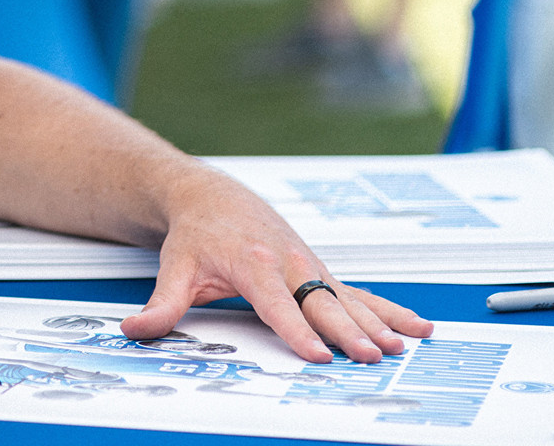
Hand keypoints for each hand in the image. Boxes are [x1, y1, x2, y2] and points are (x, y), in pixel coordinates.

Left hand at [120, 166, 432, 364]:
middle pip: (321, 303)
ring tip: (403, 346)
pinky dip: (388, 310)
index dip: (297, 331)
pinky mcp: (319, 272)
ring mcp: (309, 266)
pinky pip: (359, 293)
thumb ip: (162, 304)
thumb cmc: (195, 234)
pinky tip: (417, 327)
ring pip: (347, 298)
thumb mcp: (174, 267)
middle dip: (348, 332)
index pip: (277, 303)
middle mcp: (288, 262)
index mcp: (252, 262)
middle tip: (372, 357)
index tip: (317, 355)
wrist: (211, 196)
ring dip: (378, 323)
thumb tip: (135, 329)